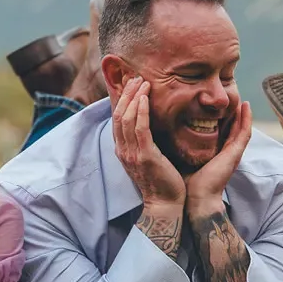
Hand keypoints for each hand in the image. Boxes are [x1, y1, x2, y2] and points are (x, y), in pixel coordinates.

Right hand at [113, 78, 185, 207]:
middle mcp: (123, 150)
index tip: (131, 84)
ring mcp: (132, 153)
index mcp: (122, 150)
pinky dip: (141, 110)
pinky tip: (146, 97)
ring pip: (127, 118)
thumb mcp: (147, 157)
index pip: (117, 119)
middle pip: (118, 115)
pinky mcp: (145, 156)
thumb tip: (148, 124)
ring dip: (134, 97)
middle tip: (135, 77)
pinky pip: (140, 128)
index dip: (122, 100)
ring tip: (142, 82)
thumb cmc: (161, 180)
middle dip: (126, 94)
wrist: (165, 204)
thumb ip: (144, 141)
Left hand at [186, 100, 251, 207]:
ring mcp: (233, 152)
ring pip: (241, 127)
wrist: (195, 199)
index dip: (219, 118)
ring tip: (241, 96)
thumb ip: (178, 146)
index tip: (215, 104)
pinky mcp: (235, 153)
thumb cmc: (186, 183)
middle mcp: (226, 152)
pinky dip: (246, 119)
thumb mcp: (181, 158)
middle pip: (232, 127)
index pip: (219, 131)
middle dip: (232, 112)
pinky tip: (246, 106)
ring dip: (242, 113)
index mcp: (214, 153)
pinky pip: (244, 132)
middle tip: (230, 95)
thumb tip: (164, 132)